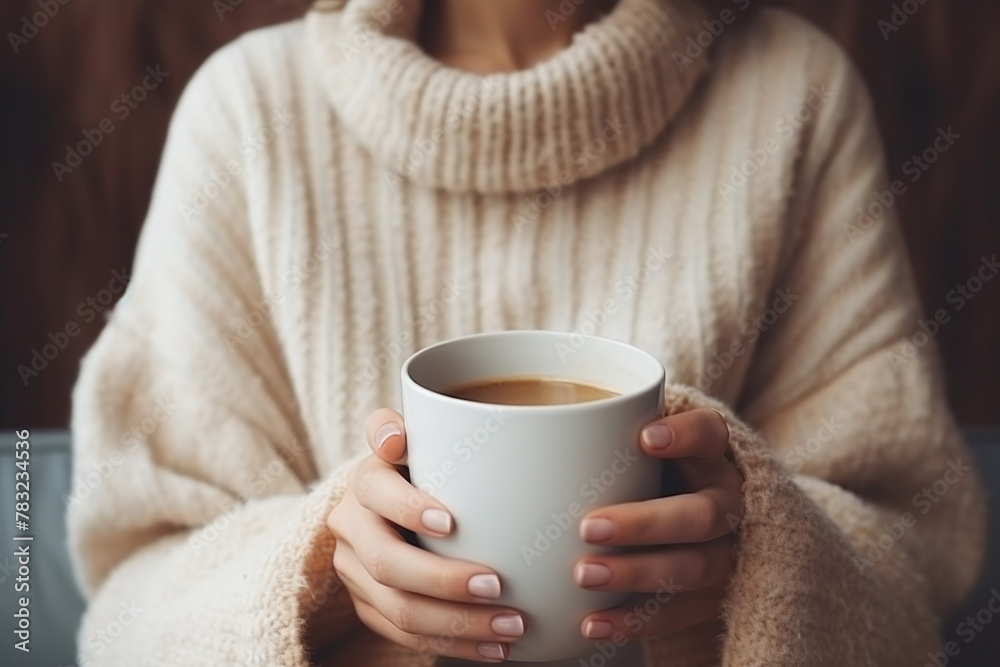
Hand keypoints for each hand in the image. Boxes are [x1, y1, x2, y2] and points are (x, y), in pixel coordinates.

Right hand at [326, 409, 525, 661]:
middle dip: (443, 581)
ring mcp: (355, 572)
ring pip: (398, 609)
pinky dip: (453, 645)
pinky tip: (493, 648)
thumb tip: (395, 436)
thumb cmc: (424, 465)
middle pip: (387, 563)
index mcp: (365, 480)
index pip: (377, 493)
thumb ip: (407, 429)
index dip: (409, 508)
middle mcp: (351, 526)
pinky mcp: (368, 606)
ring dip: (457, 624)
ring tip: (510, 627)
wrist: (389, 503)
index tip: (452, 523)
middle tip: (497, 586)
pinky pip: (405, 636)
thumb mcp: (421, 438)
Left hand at [575, 408, 742, 641]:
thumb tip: (514, 422)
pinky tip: (591, 622)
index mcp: (711, 455)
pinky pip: (679, 614)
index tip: (644, 438)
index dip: (686, 435)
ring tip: (582, 576)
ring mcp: (726, 553)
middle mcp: (727, 503)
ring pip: (695, 568)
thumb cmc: (644, 471)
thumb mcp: (632, 444)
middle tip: (588, 527)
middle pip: (703, 514)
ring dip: (636, 574)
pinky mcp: (712, 597)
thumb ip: (598, 434)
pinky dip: (634, 621)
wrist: (680, 521)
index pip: (711, 433)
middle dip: (646, 523)